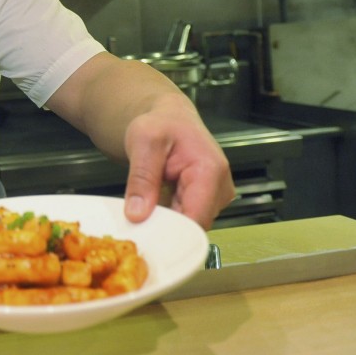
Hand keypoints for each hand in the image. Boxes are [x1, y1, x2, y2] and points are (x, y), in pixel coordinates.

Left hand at [121, 94, 235, 229]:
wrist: (169, 117)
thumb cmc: (160, 124)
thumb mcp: (143, 142)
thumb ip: (142, 178)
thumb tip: (137, 214)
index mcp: (210, 171)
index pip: (196, 218)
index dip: (171, 233)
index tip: (146, 236)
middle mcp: (220, 188)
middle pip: (193, 226)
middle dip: (165, 230)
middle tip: (135, 224)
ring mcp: (215, 197)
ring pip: (188, 226)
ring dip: (165, 224)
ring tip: (142, 210)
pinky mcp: (205, 202)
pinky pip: (185, 220)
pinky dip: (167, 218)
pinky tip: (151, 209)